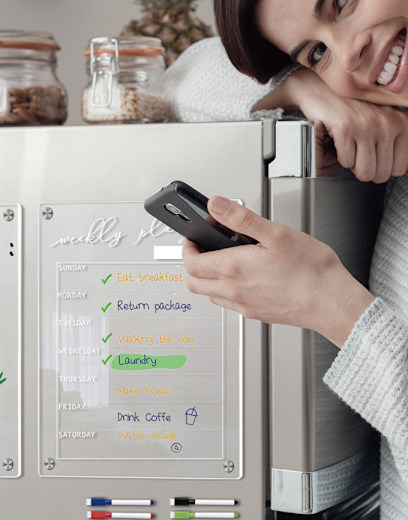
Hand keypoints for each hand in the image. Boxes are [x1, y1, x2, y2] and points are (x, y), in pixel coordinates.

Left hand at [183, 197, 373, 347]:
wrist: (333, 304)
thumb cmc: (312, 271)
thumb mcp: (276, 233)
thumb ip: (241, 218)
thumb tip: (217, 205)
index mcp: (233, 269)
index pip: (191, 262)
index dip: (187, 247)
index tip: (193, 238)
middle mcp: (233, 291)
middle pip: (193, 282)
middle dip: (193, 264)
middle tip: (203, 249)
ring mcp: (243, 306)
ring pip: (209, 295)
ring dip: (208, 278)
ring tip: (224, 260)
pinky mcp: (254, 314)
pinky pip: (228, 303)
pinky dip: (225, 290)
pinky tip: (244, 278)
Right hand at [256, 68, 407, 182]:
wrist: (325, 93)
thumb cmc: (352, 112)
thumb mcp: (381, 123)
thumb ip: (391, 144)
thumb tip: (389, 171)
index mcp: (402, 123)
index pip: (398, 169)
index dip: (379, 168)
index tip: (370, 155)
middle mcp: (389, 122)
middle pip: (380, 174)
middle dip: (364, 170)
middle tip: (357, 153)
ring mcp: (367, 124)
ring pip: (365, 171)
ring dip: (352, 166)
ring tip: (349, 148)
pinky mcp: (345, 127)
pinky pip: (346, 161)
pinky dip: (339, 158)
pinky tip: (339, 143)